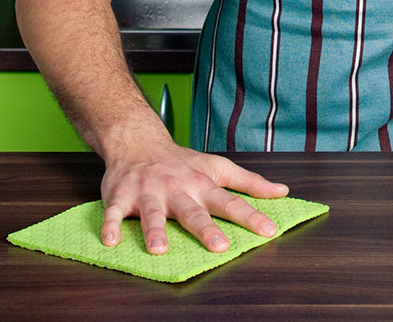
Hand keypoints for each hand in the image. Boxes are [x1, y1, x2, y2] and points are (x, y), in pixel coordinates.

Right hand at [99, 137, 289, 254]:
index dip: (251, 217)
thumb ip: (249, 182)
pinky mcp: (121, 197)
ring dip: (155, 231)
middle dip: (207, 229)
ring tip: (159, 250)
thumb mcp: (218, 167)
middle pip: (194, 211)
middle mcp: (178, 189)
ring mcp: (149, 192)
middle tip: (220, 247)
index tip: (269, 231)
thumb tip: (282, 192)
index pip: (231, 202)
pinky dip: (110, 226)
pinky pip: (113, 213)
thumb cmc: (181, 162)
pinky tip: (110, 242)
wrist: (138, 142)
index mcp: (202, 184)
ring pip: (153, 213)